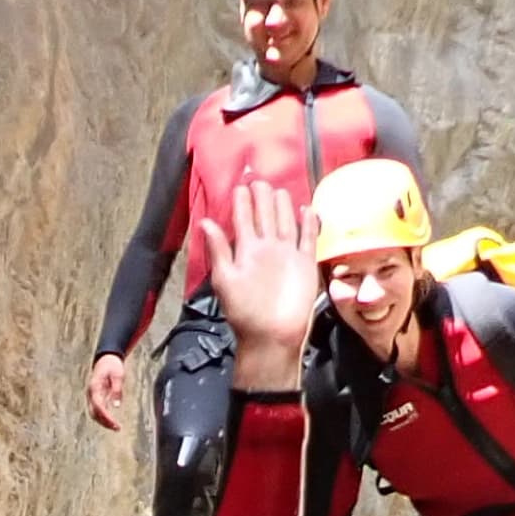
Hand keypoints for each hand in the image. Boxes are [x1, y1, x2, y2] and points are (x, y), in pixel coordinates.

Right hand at [86, 353, 128, 429]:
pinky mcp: (96, 397)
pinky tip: (113, 422)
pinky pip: (97, 411)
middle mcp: (91, 393)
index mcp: (94, 387)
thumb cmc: (112, 365)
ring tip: (116, 427)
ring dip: (104, 421)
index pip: (97, 405)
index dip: (105, 416)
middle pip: (94, 412)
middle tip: (117, 428)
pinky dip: (104, 418)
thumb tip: (117, 406)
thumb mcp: (118, 375)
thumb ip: (117, 390)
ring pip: (94, 413)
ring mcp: (92, 396)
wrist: (106, 358)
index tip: (114, 422)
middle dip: (104, 422)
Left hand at [200, 179, 317, 388]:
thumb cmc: (245, 313)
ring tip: (278, 189)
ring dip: (282, 205)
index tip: (240, 183)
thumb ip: (218, 250)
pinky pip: (308, 238)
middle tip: (258, 178)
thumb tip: (205, 222)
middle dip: (262, 197)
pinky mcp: (305, 264)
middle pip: (265, 215)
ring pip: (285, 222)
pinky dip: (308, 224)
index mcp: (246, 251)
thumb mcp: (226, 280)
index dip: (241, 202)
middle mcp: (266, 249)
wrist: (271, 337)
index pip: (243, 219)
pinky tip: (307, 209)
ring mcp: (287, 255)